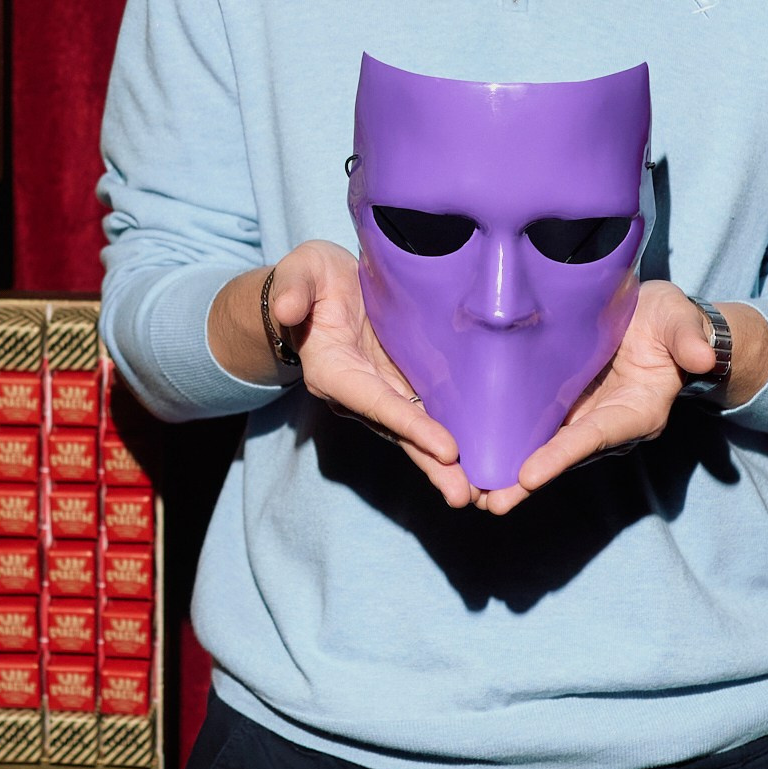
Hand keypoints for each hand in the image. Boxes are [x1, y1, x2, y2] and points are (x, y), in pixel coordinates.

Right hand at [210, 242, 484, 509]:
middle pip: (399, 430)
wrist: (317, 287)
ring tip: (480, 490)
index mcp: (333, 370)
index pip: (375, 401)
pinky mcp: (399, 382)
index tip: (445, 448)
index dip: (409, 425)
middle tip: (465, 495)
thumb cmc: (308, 278)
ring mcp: (382, 389)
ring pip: (415, 429)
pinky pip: (425, 411)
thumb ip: (292, 291)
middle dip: (431, 463)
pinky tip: (480, 453)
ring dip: (444, 461)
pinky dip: (449, 434)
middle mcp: (358, 391)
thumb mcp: (298, 273)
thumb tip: (286, 310)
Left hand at [484, 281, 767, 518]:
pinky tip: (471, 450)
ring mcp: (581, 414)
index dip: (562, 456)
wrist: (657, 317)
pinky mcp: (562, 401)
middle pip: (562, 454)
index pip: (595, 436)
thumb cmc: (671, 320)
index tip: (528, 477)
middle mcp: (605, 421)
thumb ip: (688, 339)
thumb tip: (702, 355)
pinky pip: (532, 423)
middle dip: (525, 480)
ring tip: (470, 490)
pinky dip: (504, 438)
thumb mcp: (681, 321)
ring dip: (508, 468)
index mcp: (635, 410)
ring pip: (542, 445)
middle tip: (488, 501)